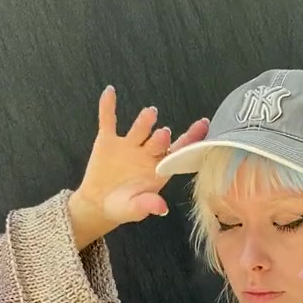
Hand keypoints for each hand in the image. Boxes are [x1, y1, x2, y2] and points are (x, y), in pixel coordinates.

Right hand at [69, 87, 208, 248]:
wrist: (98, 203)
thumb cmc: (122, 207)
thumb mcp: (134, 209)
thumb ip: (147, 205)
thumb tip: (162, 208)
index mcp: (159, 169)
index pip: (178, 152)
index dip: (191, 140)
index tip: (204, 125)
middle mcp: (147, 154)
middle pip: (158, 142)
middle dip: (161, 138)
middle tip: (164, 134)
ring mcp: (129, 145)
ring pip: (139, 130)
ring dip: (144, 122)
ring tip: (150, 114)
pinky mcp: (108, 141)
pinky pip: (108, 120)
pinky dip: (108, 106)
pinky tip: (110, 92)